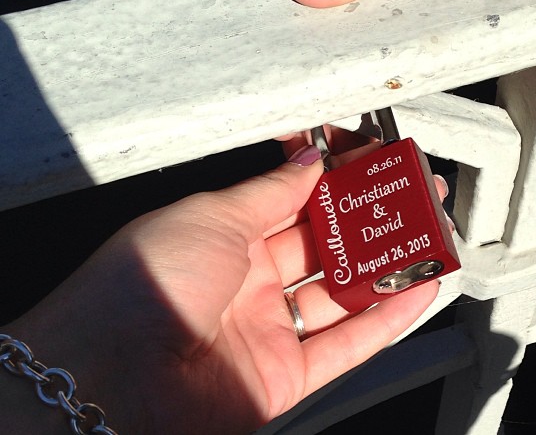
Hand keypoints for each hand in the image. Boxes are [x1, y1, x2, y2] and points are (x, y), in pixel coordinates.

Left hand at [3, 148, 438, 433]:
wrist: (109, 373)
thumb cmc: (142, 282)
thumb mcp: (212, 215)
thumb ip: (269, 191)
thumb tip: (306, 161)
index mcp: (227, 237)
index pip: (295, 202)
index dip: (333, 185)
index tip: (369, 168)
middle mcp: (249, 281)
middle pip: (323, 248)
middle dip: (368, 225)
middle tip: (405, 201)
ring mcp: (268, 328)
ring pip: (341, 295)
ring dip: (384, 269)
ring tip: (423, 240)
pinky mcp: (284, 375)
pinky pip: (345, 345)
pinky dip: (384, 321)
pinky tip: (412, 292)